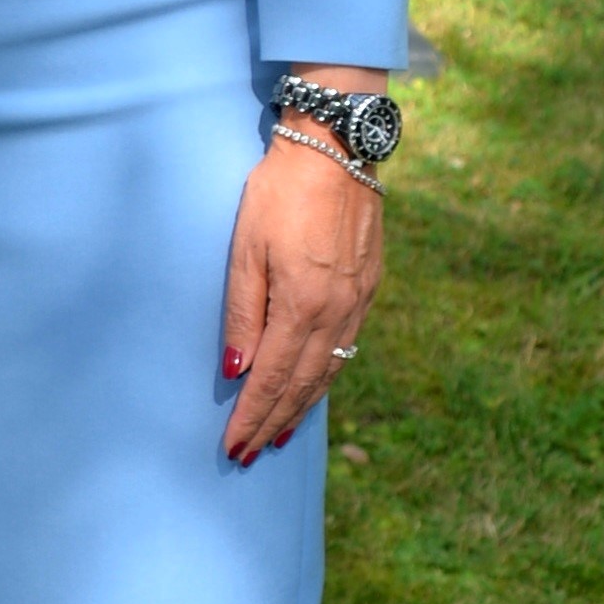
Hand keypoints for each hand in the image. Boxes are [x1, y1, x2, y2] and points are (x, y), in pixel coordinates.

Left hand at [217, 135, 380, 460]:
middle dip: (274, 421)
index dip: (252, 415)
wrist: (337, 149)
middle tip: (249, 454)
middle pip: (303, 384)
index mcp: (304, 305)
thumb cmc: (280, 193)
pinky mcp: (369, 287)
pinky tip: (313, 386)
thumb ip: (243, 311)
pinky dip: (325, 376)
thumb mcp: (246, 247)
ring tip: (278, 433)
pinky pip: (345, 347)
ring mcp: (358, 302)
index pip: (274, 378)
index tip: (234, 447)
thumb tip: (237, 369)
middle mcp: (338, 312)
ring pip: (329, 370)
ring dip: (302, 406)